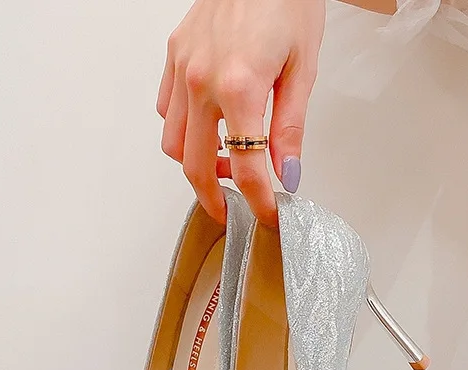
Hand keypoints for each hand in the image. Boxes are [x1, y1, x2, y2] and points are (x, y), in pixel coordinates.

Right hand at [157, 0, 325, 225]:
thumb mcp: (303, 68)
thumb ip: (289, 127)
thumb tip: (286, 171)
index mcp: (239, 86)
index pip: (247, 167)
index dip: (259, 201)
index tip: (267, 215)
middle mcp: (202, 80)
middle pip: (196, 165)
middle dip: (214, 199)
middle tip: (231, 212)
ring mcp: (182, 67)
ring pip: (173, 142)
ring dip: (195, 166)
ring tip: (224, 168)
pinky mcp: (174, 55)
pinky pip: (165, 110)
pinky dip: (182, 132)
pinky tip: (207, 130)